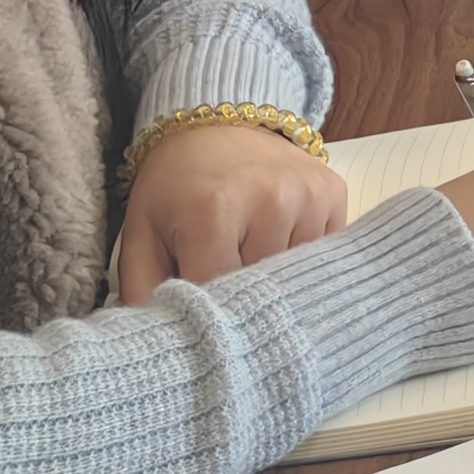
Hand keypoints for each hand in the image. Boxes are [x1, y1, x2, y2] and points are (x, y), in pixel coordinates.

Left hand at [116, 121, 349, 303]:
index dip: (208, 317)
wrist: (215, 121)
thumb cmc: (174, 186)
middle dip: (241, 300)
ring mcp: (306, 195)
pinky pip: (323, 252)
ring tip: (249, 258)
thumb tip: (158, 353)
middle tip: (224, 290)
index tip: (199, 318)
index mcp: (213, 213)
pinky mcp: (332, 191)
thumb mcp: (142, 237)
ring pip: (296, 277)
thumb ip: (142, 297)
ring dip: (274, 280)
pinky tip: (276, 240)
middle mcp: (269, 201)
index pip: (221, 300)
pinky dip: (302, 258)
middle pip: (262, 291)